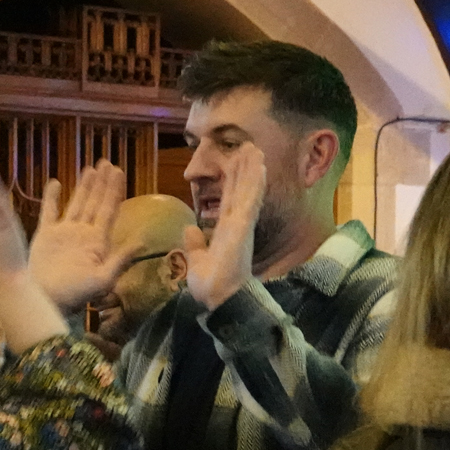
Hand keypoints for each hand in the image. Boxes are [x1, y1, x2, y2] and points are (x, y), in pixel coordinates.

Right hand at [28, 161, 133, 310]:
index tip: (118, 172)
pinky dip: (51, 197)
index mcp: (98, 241)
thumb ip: (121, 259)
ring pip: (77, 203)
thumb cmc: (76, 293)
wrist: (47, 300)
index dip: (114, 190)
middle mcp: (83, 233)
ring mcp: (64, 232)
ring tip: (91, 168)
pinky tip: (55, 182)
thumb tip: (142, 241)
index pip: (109, 209)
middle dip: (102, 183)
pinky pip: (49, 211)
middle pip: (95, 202)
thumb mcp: (103, 279)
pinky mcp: (45, 235)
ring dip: (84, 186)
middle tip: (108, 163)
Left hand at [184, 143, 265, 309]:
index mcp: (226, 232)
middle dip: (244, 169)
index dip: (233, 180)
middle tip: (250, 145)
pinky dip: (255, 183)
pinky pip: (250, 201)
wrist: (216, 303)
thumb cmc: (210, 289)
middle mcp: (237, 227)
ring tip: (255, 148)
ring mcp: (242, 227)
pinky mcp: (243, 229)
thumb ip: (196, 246)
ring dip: (252, 169)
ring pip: (249, 191)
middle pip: (241, 191)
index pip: (230, 200)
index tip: (235, 161)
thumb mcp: (197, 262)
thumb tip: (190, 230)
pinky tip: (259, 165)